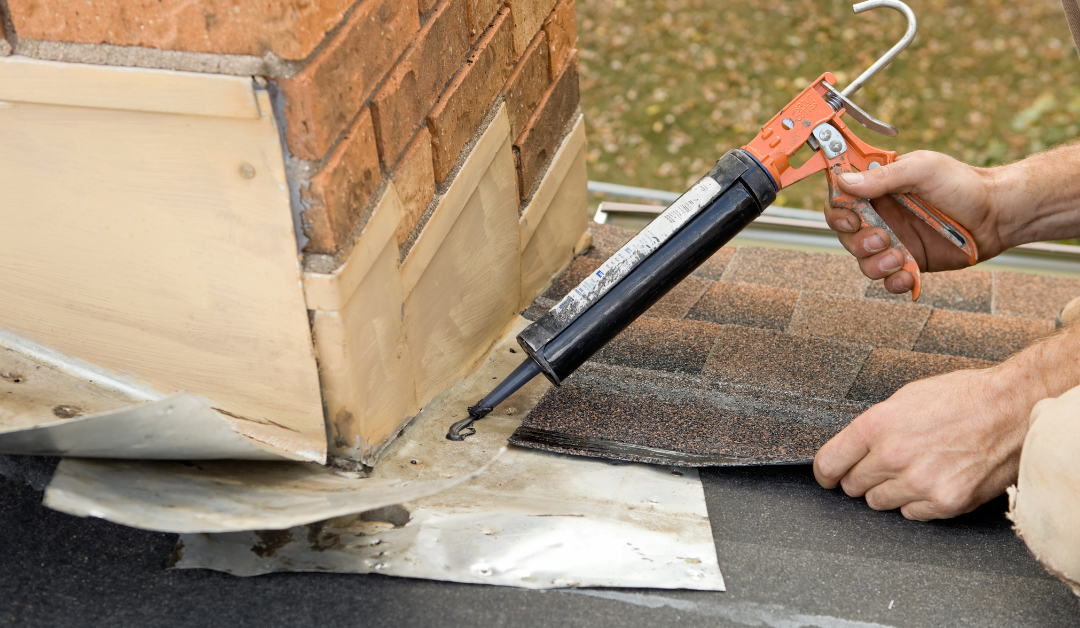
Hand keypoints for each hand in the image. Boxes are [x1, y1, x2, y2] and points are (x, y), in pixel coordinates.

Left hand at [813, 365, 1029, 519]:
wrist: (1012, 410)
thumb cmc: (962, 398)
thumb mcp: (905, 398)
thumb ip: (874, 426)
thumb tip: (852, 447)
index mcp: (877, 425)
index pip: (829, 463)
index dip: (826, 473)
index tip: (828, 477)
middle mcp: (893, 456)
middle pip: (853, 486)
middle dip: (861, 477)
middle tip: (882, 466)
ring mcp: (919, 482)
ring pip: (879, 503)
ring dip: (889, 491)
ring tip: (914, 469)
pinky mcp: (945, 502)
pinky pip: (911, 514)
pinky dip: (918, 502)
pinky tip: (934, 480)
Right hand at [825, 151, 1005, 294]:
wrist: (998, 215)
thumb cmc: (963, 184)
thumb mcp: (922, 170)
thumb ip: (882, 177)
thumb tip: (843, 182)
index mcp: (879, 189)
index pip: (840, 200)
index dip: (837, 212)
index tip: (852, 218)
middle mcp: (882, 216)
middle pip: (846, 235)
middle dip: (858, 242)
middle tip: (883, 238)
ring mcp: (895, 241)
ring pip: (863, 261)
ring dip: (875, 264)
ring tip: (899, 258)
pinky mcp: (910, 263)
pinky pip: (888, 281)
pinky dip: (894, 282)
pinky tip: (908, 276)